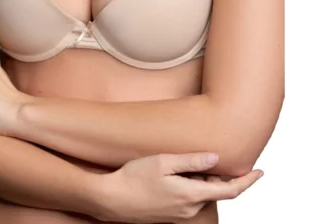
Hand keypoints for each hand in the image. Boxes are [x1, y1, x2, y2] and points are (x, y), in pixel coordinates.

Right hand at [96, 152, 262, 222]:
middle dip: (219, 175)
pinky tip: (179, 175)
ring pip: (202, 195)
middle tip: (211, 155)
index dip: (247, 181)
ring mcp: (180, 215)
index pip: (230, 190)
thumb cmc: (134, 177)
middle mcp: (189, 209)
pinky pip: (190, 201)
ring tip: (190, 162)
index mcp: (191, 195)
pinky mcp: (171, 215)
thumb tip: (215, 158)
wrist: (111, 199)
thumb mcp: (163, 162)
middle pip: (216, 191)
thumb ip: (191, 161)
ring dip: (204, 180)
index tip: (259, 172)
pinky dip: (193, 187)